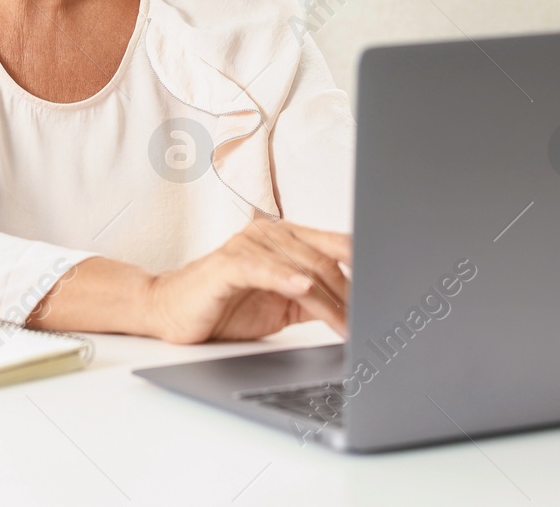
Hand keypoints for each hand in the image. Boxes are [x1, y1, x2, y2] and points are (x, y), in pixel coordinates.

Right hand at [142, 219, 350, 343]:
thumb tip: (357, 309)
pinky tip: (302, 289)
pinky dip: (284, 278)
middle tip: (367, 322)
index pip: (334, 244)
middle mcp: (268, 234)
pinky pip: (261, 268)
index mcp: (284, 238)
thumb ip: (314, 298)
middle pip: (323, 260)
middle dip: (350, 295)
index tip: (385, 291)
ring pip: (300, 268)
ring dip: (328, 300)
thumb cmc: (225, 305)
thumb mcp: (281, 304)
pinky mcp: (226, 264)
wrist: (173, 311)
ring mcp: (247, 245)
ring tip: (346, 325)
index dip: (362, 266)